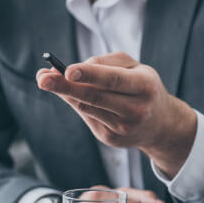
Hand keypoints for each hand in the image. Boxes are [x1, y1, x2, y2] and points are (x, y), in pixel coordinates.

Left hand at [37, 52, 196, 177]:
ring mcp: (124, 128)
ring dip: (64, 94)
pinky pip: (87, 118)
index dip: (89, 74)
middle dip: (65, 86)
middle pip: (94, 97)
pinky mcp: (112, 139)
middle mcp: (137, 109)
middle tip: (42, 78)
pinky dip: (76, 104)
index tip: (67, 69)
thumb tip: (70, 69)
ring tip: (46, 80)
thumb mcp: (133, 67)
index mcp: (145, 86)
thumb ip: (103, 63)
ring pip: (87, 108)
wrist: (161, 124)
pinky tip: (70, 95)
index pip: (113, 79)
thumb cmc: (142, 86)